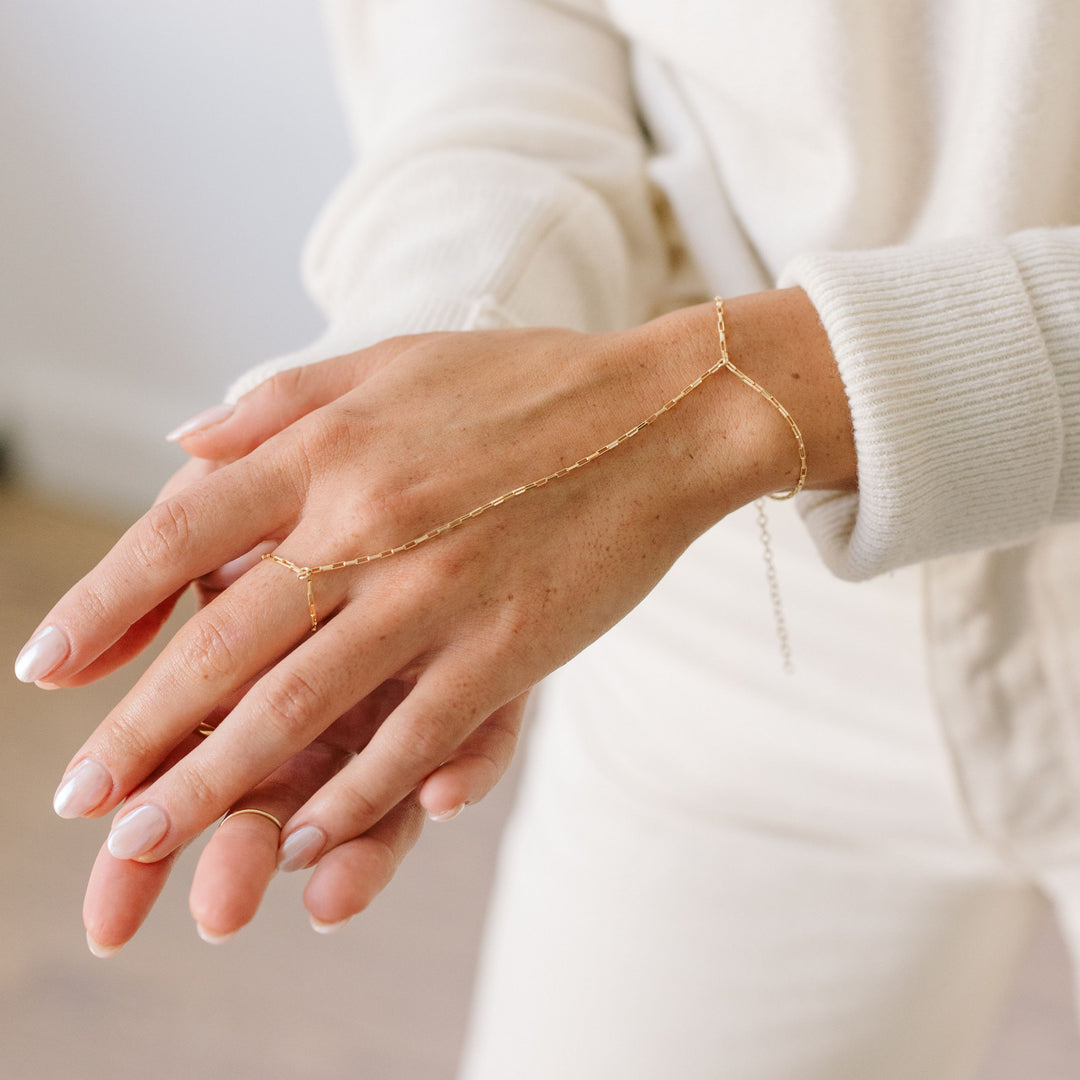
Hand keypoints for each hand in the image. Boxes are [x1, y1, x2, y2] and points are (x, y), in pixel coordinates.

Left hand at [78, 370, 527, 951]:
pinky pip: (413, 740)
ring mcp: (439, 593)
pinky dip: (354, 796)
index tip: (48, 669)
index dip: (103, 606)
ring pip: (302, 709)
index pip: (181, 535)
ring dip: (217, 786)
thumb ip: (277, 403)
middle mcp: (369, 524)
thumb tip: (178, 447)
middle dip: (141, 733)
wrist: (659, 417)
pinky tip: (310, 838)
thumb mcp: (389, 363)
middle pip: (224, 645)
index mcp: (330, 451)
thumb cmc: (524, 387)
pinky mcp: (508, 648)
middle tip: (84, 802)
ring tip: (152, 841)